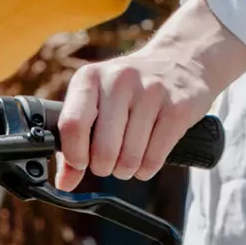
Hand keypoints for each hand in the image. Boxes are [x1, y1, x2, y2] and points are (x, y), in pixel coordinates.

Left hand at [53, 0, 245, 189]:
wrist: (181, 60)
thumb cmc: (129, 91)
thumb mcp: (96, 103)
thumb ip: (75, 142)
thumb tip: (64, 183)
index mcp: (90, 77)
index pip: (72, 125)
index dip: (74, 155)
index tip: (81, 163)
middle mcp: (120, 81)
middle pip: (103, 152)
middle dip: (104, 167)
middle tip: (109, 160)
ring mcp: (151, 93)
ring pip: (129, 160)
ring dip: (126, 170)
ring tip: (129, 156)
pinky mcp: (177, 109)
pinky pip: (153, 160)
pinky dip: (146, 169)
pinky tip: (147, 156)